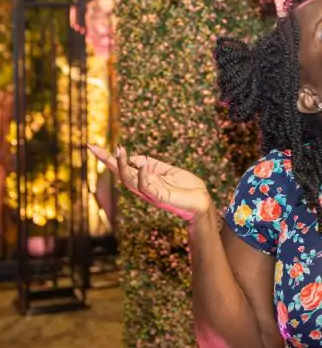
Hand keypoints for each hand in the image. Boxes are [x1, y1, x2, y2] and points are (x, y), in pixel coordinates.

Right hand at [87, 143, 212, 222]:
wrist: (202, 201)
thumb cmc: (186, 186)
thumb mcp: (167, 170)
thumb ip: (151, 164)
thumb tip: (133, 157)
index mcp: (144, 180)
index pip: (122, 168)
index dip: (108, 158)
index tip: (93, 146)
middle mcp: (143, 187)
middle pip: (119, 174)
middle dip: (107, 161)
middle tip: (93, 147)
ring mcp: (150, 193)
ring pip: (129, 181)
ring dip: (122, 166)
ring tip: (119, 150)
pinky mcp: (160, 197)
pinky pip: (146, 187)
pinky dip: (142, 174)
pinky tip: (140, 162)